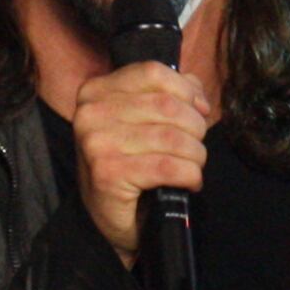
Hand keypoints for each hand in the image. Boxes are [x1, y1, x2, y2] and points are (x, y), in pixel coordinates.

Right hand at [61, 58, 209, 262]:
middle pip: (167, 105)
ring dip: (195, 155)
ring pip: (173, 137)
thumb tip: (197, 94)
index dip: (186, 91)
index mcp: (95, 91)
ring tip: (193, 166)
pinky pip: (168, 167)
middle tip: (195, 148)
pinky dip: (190, 175)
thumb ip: (170, 94)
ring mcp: (97, 143)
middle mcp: (90, 113)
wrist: (106, 217)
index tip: (199, 112)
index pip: (153, 72)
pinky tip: (189, 182)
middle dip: (195, 128)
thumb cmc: (128, 164)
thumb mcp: (142, 120)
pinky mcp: (109, 174)